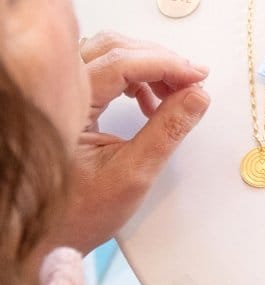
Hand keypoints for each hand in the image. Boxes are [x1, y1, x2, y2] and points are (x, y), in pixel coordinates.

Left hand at [50, 32, 210, 252]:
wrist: (47, 235)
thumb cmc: (77, 212)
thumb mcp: (133, 174)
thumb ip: (168, 130)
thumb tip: (197, 96)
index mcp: (64, 108)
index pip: (120, 64)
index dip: (165, 64)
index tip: (198, 76)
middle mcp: (55, 93)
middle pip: (114, 49)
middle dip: (160, 60)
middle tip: (192, 82)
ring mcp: (59, 94)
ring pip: (109, 54)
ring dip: (148, 66)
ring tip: (174, 94)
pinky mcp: (67, 101)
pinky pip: (103, 69)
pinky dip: (134, 77)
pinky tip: (150, 102)